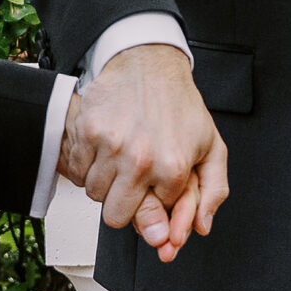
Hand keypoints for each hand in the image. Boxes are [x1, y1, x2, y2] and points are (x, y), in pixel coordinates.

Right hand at [59, 44, 228, 262]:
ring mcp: (111, 146)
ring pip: (94, 194)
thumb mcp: (211, 146)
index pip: (153, 218)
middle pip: (116, 216)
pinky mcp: (88, 132)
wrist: (148, 64)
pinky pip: (77, 171)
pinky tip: (104, 149)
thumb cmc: (179, 104)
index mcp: (173, 168)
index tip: (153, 189)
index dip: (153, 203)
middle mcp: (141, 159)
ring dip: (104, 183)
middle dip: (123, 203)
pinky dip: (86, 165)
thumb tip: (202, 226)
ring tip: (120, 160)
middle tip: (132, 181)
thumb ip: (214, 190)